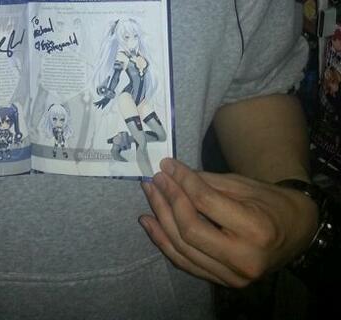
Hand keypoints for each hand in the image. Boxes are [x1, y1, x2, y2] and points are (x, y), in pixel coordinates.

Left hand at [139, 158, 318, 287]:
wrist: (296, 232)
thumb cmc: (270, 202)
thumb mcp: (243, 184)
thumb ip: (206, 182)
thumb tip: (171, 173)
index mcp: (255, 228)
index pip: (206, 203)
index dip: (182, 182)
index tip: (166, 165)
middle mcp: (245, 259)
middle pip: (191, 229)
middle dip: (168, 200)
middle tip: (155, 179)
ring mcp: (233, 277)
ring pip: (183, 249)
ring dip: (161, 219)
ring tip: (149, 194)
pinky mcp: (223, 282)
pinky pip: (186, 263)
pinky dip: (164, 242)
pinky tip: (150, 222)